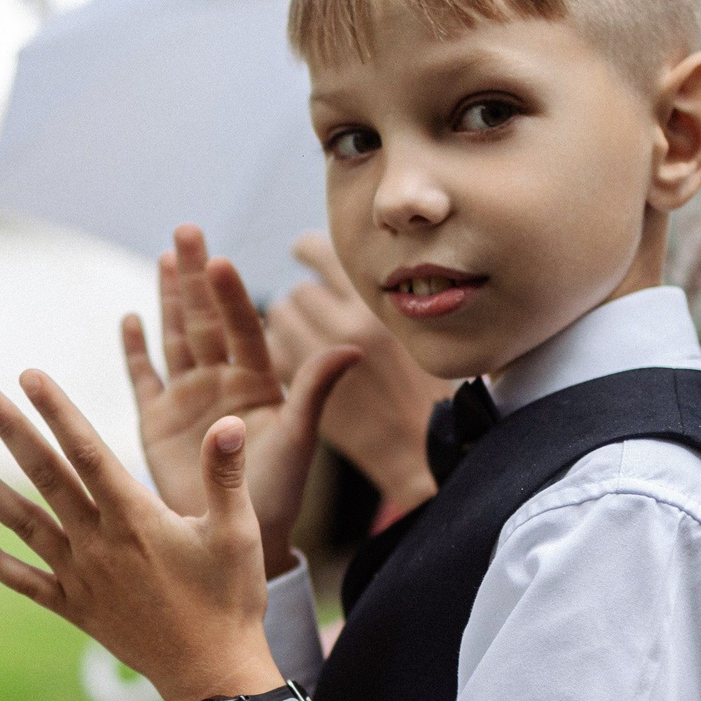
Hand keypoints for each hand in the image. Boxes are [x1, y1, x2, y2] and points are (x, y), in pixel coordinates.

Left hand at [0, 370, 279, 700]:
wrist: (212, 675)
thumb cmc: (231, 600)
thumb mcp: (238, 533)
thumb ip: (226, 475)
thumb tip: (228, 421)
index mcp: (136, 519)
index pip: (87, 452)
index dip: (58, 411)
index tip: (30, 376)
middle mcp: (99, 544)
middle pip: (46, 476)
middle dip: (11, 430)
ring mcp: (82, 577)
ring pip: (25, 524)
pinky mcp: (76, 608)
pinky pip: (26, 582)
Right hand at [122, 225, 360, 577]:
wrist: (241, 536)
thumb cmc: (277, 493)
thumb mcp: (299, 439)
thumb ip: (315, 391)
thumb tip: (353, 347)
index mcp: (256, 382)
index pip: (241, 328)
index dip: (230, 296)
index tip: (222, 261)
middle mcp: (221, 380)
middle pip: (204, 319)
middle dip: (196, 277)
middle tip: (188, 231)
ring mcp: (188, 397)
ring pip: (176, 337)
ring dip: (170, 298)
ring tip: (167, 256)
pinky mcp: (157, 420)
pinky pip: (144, 376)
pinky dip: (136, 349)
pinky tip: (132, 318)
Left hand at [264, 232, 453, 516]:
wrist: (416, 449)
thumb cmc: (426, 388)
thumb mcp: (415, 328)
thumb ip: (382, 296)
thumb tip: (353, 266)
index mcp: (374, 303)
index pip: (319, 253)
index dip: (306, 251)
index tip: (302, 252)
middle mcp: (344, 325)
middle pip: (297, 292)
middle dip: (301, 303)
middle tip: (314, 317)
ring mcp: (317, 359)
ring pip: (278, 320)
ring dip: (286, 327)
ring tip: (305, 342)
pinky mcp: (298, 390)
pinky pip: (274, 352)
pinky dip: (280, 354)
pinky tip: (298, 366)